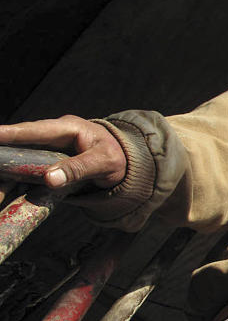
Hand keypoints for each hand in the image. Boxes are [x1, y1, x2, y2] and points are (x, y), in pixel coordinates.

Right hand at [0, 116, 125, 188]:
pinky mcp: (45, 166)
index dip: (12, 133)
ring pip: (19, 161)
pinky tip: (3, 192)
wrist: (123, 164)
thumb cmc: (115, 157)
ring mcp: (46, 151)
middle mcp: (52, 137)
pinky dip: (13, 183)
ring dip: (5, 172)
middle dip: (2, 152)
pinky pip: (25, 174)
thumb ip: (79, 169)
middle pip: (20, 144)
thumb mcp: (104, 163)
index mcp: (67, 128)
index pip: (35, 130)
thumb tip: (49, 179)